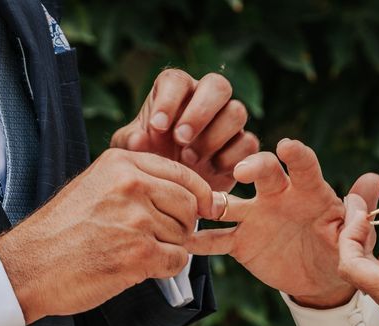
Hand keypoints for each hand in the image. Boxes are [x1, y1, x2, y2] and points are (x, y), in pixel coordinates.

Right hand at [0, 148, 216, 324]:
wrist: (28, 266)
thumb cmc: (61, 230)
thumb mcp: (95, 185)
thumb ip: (136, 182)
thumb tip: (185, 194)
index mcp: (122, 163)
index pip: (183, 174)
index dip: (200, 194)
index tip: (207, 207)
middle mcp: (132, 184)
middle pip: (190, 205)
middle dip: (183, 225)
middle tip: (157, 238)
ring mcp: (136, 218)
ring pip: (184, 235)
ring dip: (168, 249)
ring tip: (133, 252)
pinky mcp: (138, 253)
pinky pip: (177, 261)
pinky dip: (164, 269)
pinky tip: (137, 268)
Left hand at [111, 69, 259, 191]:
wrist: (173, 191)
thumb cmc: (151, 162)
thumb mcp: (133, 155)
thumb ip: (131, 144)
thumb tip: (138, 138)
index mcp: (176, 93)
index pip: (176, 80)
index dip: (168, 100)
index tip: (156, 127)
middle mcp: (206, 100)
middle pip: (217, 85)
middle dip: (200, 112)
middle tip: (180, 139)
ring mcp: (228, 122)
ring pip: (237, 111)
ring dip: (214, 136)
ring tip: (189, 159)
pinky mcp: (243, 146)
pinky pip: (248, 142)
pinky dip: (231, 157)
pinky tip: (210, 171)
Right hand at [188, 139, 378, 307]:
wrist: (318, 279)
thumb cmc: (338, 249)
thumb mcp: (354, 235)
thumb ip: (359, 210)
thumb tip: (374, 180)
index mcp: (309, 192)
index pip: (304, 167)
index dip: (297, 155)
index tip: (288, 146)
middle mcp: (277, 197)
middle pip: (263, 173)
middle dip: (254, 167)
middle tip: (244, 172)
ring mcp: (254, 217)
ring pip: (230, 202)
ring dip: (214, 200)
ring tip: (199, 203)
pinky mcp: (240, 241)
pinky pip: (217, 240)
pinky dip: (201, 241)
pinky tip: (184, 241)